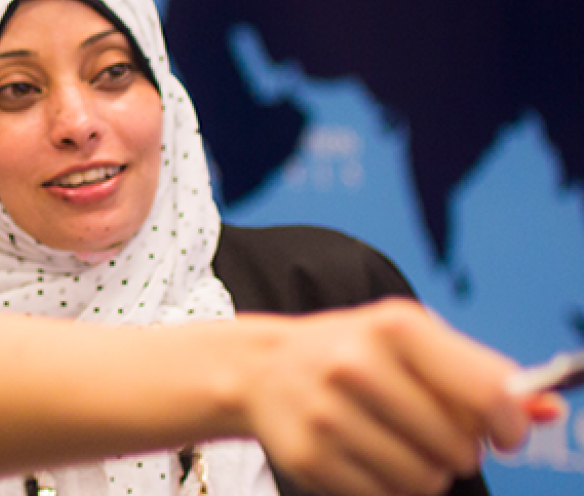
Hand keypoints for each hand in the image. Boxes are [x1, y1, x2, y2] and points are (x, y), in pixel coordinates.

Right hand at [239, 299, 529, 495]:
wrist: (261, 368)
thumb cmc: (352, 352)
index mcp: (394, 327)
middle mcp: (356, 365)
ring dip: (424, 472)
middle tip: (433, 433)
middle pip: (458, 447)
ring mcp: (328, 414)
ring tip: (398, 445)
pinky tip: (368, 457)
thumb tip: (546, 410)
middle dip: (458, 449)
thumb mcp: (410, 342)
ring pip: (423, 480)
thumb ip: (478, 373)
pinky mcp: (308, 456)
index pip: (488, 393)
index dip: (509, 424)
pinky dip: (387, 487)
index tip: (503, 433)